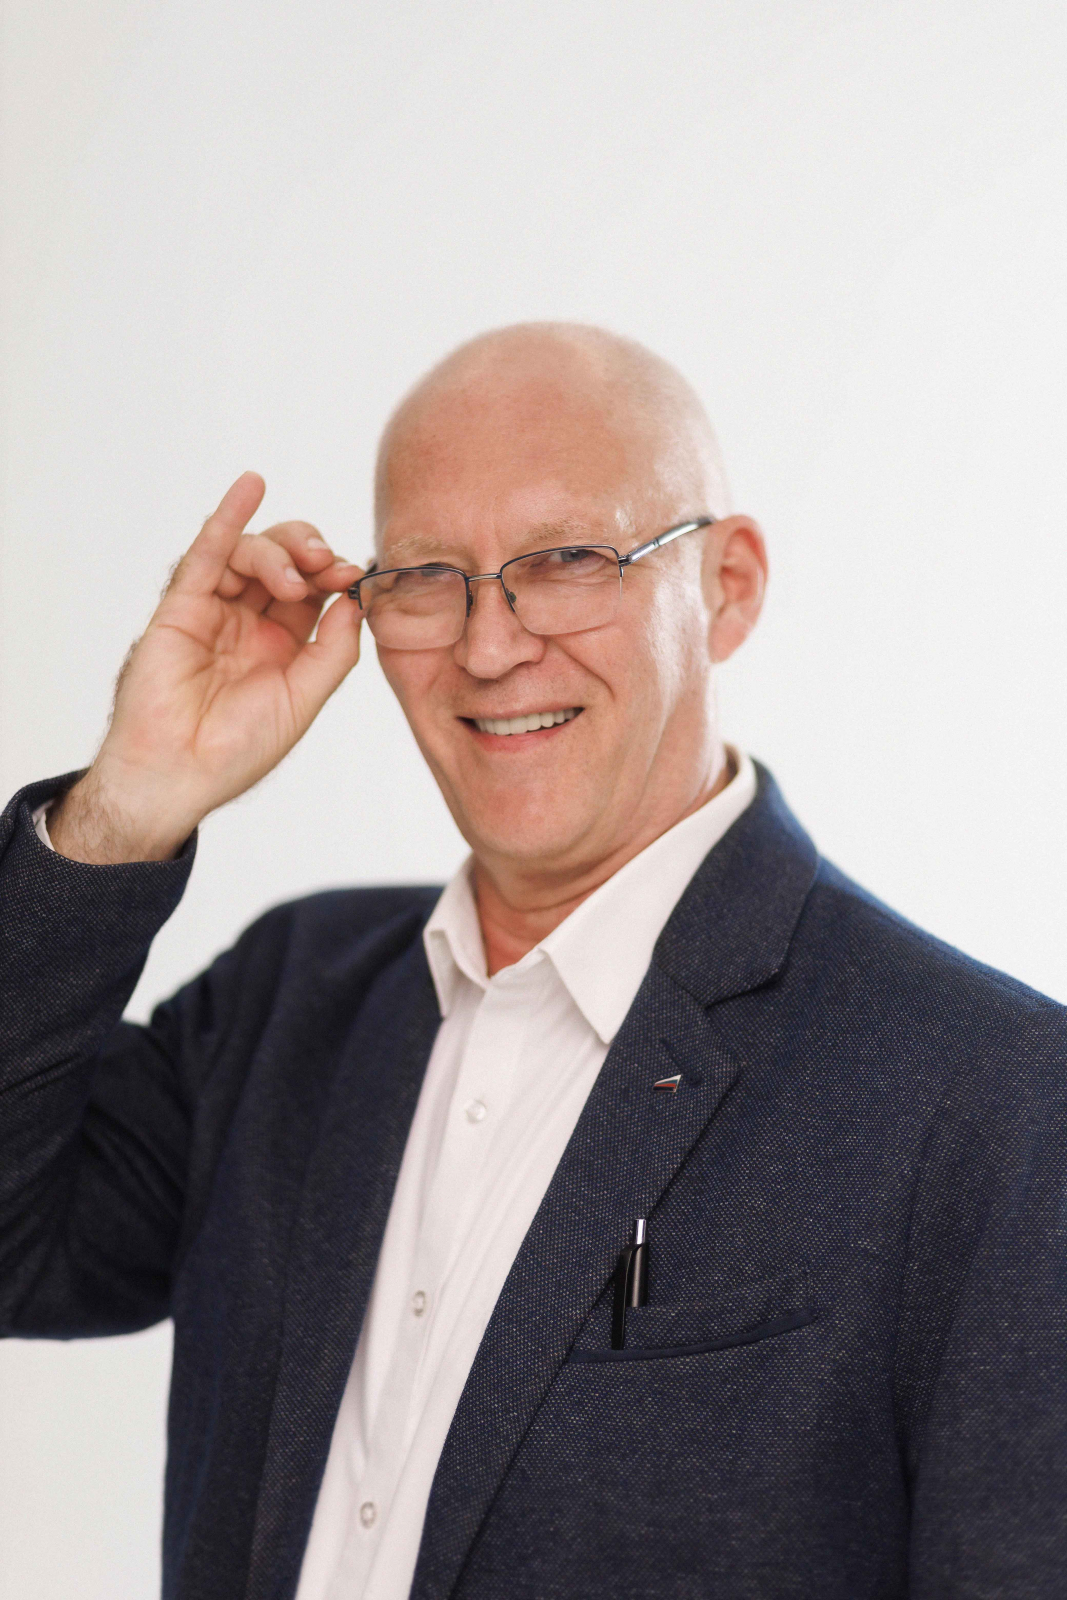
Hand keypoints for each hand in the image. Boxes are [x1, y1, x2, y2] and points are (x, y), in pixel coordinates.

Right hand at [49, 473, 363, 862]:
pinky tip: (250, 486)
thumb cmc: (238, 749)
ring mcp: (216, 610)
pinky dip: (228, 518)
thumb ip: (334, 651)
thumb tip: (355, 600)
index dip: (336, 574)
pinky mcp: (182, 606)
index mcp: (285, 646)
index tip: (354, 572)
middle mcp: (251, 622)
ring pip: (251, 554)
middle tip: (326, 562)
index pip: (317, 590)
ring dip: (279, 552)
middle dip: (311, 552)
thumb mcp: (304, 700)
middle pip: (286, 562)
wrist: (179, 773)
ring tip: (293, 577)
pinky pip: (206, 553)